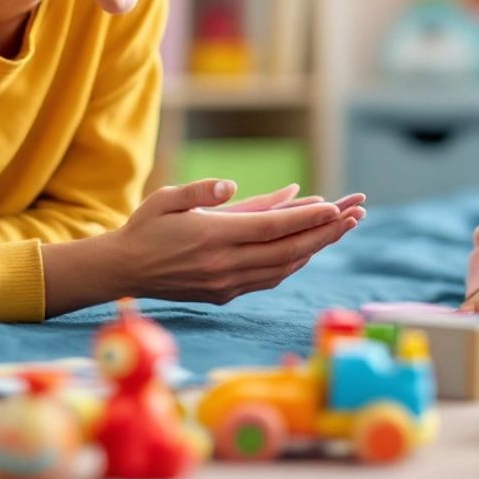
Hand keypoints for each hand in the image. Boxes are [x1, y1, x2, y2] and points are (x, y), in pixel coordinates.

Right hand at [111, 179, 364, 304]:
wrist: (123, 271)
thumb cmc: (145, 227)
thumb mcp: (168, 198)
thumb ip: (203, 190)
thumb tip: (234, 184)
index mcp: (212, 237)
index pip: (272, 228)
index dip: (307, 219)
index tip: (335, 207)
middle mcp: (224, 265)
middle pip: (287, 250)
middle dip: (326, 233)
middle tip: (356, 216)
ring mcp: (226, 284)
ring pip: (283, 268)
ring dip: (315, 248)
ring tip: (341, 228)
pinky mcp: (225, 294)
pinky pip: (269, 279)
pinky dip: (293, 262)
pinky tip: (308, 248)